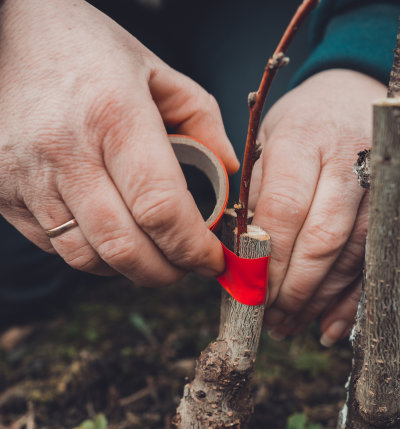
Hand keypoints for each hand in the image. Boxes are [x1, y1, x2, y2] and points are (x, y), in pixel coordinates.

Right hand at [0, 0, 237, 285]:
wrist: (6, 36)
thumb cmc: (86, 51)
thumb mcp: (154, 70)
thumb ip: (201, 118)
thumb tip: (228, 171)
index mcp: (113, 115)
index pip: (161, 208)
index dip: (193, 247)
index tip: (211, 258)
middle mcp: (66, 151)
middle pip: (125, 246)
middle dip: (165, 271)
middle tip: (184, 267)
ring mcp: (28, 177)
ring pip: (88, 257)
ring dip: (128, 270)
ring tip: (150, 255)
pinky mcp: (4, 193)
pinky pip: (55, 248)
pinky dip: (91, 256)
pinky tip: (109, 238)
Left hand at [250, 69, 385, 344]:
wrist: (351, 98)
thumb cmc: (299, 127)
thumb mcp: (266, 145)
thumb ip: (255, 196)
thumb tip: (239, 262)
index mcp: (303, 140)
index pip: (284, 210)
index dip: (268, 260)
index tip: (251, 291)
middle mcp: (348, 161)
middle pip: (322, 239)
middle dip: (293, 288)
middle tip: (269, 318)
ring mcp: (379, 185)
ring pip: (351, 256)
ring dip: (318, 301)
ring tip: (288, 325)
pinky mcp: (394, 207)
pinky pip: (373, 262)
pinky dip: (350, 300)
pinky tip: (328, 327)